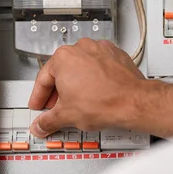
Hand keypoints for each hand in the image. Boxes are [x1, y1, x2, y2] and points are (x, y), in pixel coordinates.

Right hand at [28, 38, 148, 137]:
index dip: (39, 97)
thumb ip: (48, 120)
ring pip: (81, 67)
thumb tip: (40, 125)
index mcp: (63, 58)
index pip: (43, 79)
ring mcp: (99, 49)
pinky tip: (95, 92)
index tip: (39, 105)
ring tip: (78, 100)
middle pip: (62, 71)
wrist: (134, 102)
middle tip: (56, 106)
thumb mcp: (66, 116)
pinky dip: (94, 77)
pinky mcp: (114, 54)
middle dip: (58, 91)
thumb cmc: (104, 102)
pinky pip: (98, 65)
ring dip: (76, 83)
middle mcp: (81, 48)